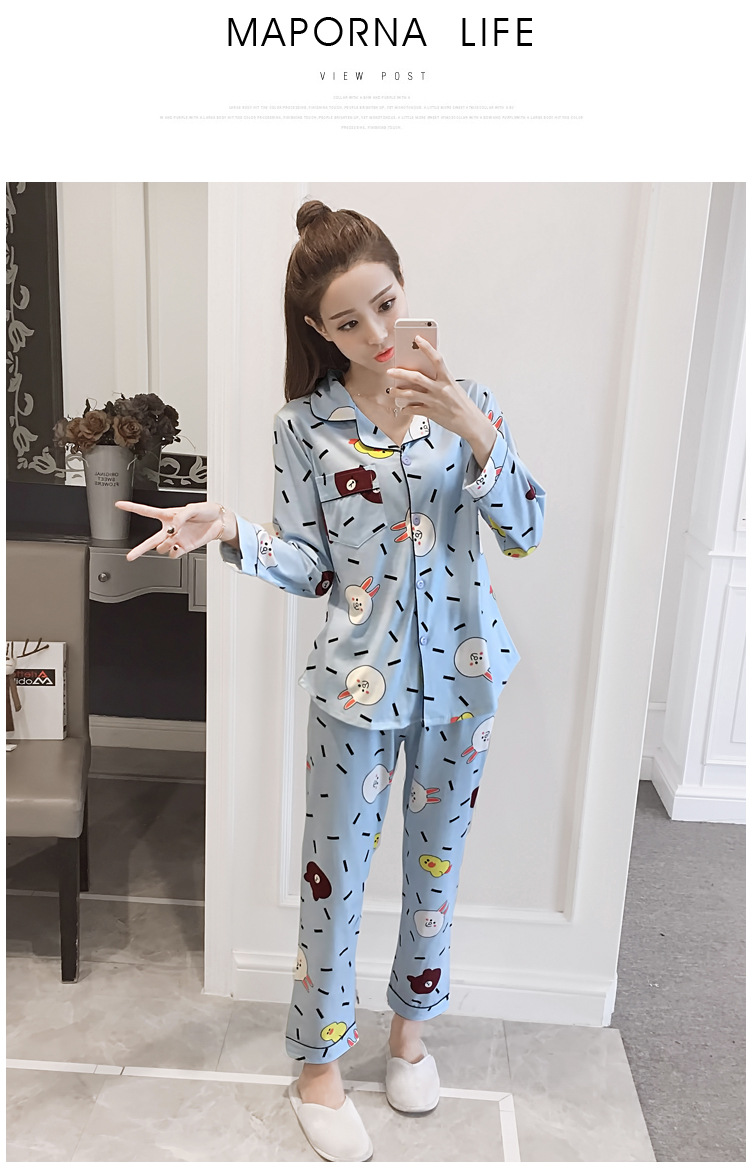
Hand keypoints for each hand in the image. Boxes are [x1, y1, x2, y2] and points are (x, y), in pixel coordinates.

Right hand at [114, 500, 235, 560]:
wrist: (219, 521)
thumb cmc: (206, 511)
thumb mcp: (192, 508)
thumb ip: (180, 516)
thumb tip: (173, 528)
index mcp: (168, 515)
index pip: (146, 511)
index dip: (131, 507)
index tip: (118, 505)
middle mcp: (170, 529)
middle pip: (149, 540)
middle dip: (139, 549)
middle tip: (129, 556)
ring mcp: (176, 539)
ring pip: (161, 548)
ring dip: (164, 545)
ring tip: (173, 539)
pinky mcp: (184, 547)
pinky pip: (173, 554)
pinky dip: (174, 551)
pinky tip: (178, 545)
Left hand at [386, 336, 494, 444]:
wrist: (470, 423)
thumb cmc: (463, 405)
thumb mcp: (454, 388)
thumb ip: (440, 381)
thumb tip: (425, 375)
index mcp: (447, 380)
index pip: (436, 359)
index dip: (426, 347)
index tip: (417, 339)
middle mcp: (440, 389)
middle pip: (416, 377)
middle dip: (400, 373)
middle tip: (391, 371)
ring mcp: (434, 401)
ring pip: (411, 394)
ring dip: (398, 392)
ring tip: (392, 391)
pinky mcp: (431, 413)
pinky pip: (414, 410)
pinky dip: (406, 408)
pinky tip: (403, 407)